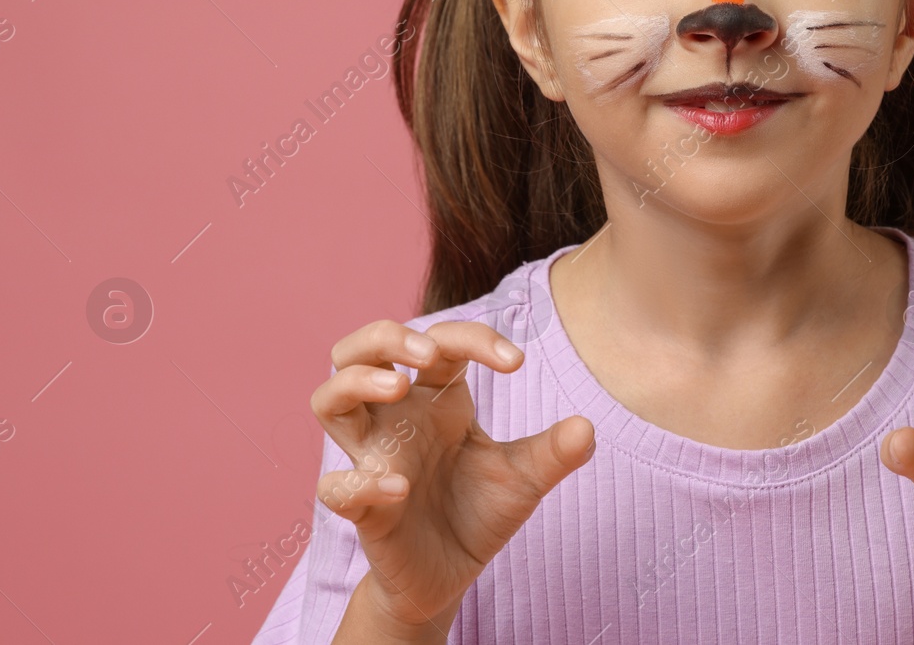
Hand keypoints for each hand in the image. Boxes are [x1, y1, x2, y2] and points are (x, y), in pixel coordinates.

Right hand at [312, 319, 594, 633]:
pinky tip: (397, 488)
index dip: (476, 339)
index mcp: (433, 400)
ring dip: (356, 381)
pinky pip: (337, 488)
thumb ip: (554, 452)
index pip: (441, 343)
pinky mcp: (362, 507)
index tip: (517, 361)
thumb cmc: (478, 513)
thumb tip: (586, 427)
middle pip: (357, 350)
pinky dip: (359, 483)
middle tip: (428, 353)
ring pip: (328, 399)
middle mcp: (395, 420)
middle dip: (385, 336)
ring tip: (399, 385)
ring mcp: (373, 459)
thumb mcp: (525, 479)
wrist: (451, 577)